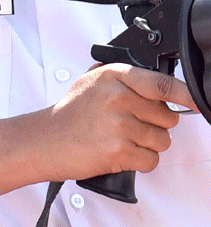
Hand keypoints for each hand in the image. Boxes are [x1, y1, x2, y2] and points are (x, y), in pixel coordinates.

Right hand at [33, 63, 194, 181]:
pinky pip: (151, 160)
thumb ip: (123, 81)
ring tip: (120, 139)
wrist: (44, 140)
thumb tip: (158, 87)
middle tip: (129, 125)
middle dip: (154, 125)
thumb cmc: (70, 114)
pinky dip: (138, 162)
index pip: (161, 84)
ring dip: (147, 145)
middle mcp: (117, 98)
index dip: (186, 94)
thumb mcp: (91, 83)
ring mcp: (119, 124)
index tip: (199, 102)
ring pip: (162, 141)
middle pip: (167, 117)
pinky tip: (118, 152)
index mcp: (113, 77)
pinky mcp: (119, 150)